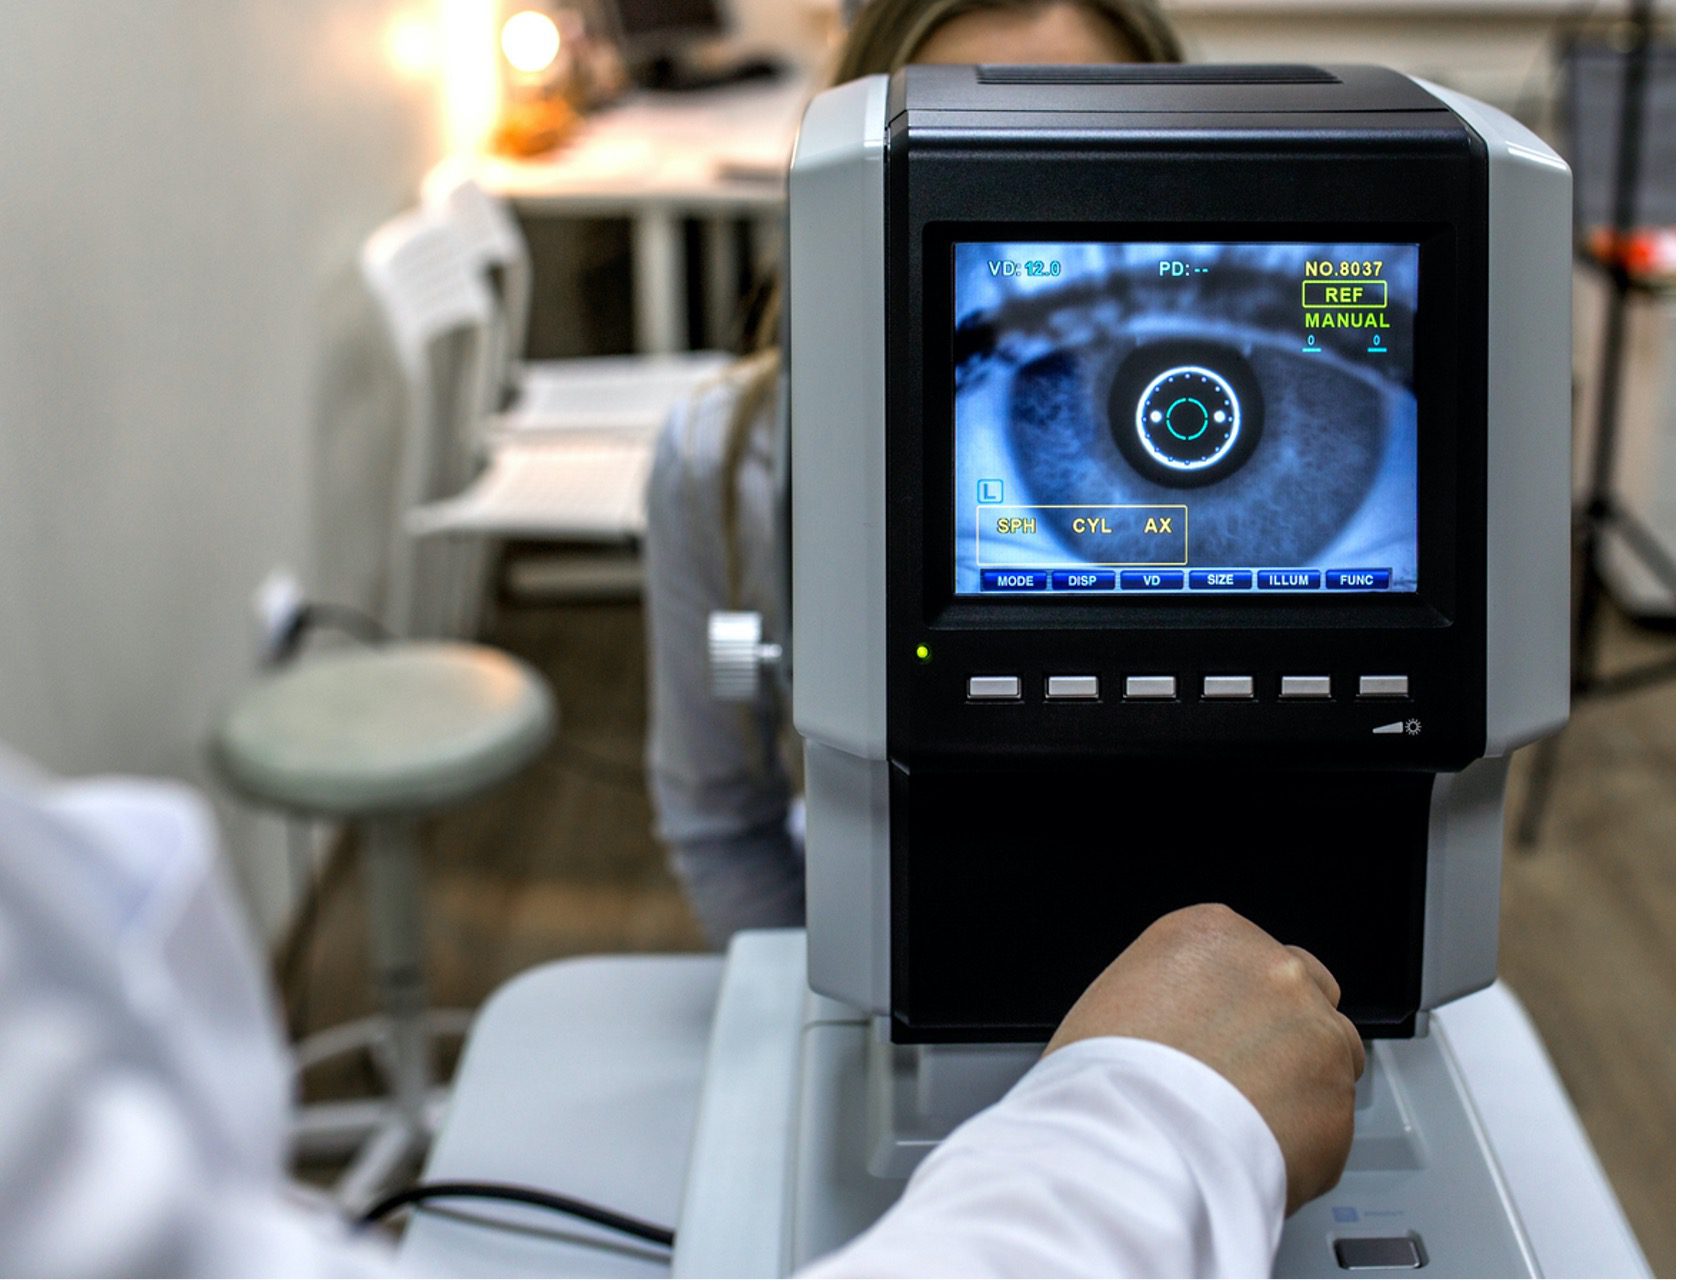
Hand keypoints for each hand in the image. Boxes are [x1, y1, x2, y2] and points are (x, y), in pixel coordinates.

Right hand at [1045, 903, 1364, 1213]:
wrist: (1133, 1141)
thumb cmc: (1106, 1076)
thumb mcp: (1118, 997)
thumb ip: (1171, 995)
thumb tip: (1187, 1026)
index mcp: (1213, 935)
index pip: (1250, 953)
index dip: (1237, 999)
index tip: (1224, 1031)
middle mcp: (1275, 971)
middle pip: (1305, 991)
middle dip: (1284, 1029)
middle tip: (1244, 1073)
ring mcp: (1316, 1033)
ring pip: (1332, 1054)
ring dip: (1302, 1081)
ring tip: (1249, 1121)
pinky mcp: (1340, 1101)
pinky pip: (1332, 1119)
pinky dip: (1304, 1138)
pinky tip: (1255, 1150)